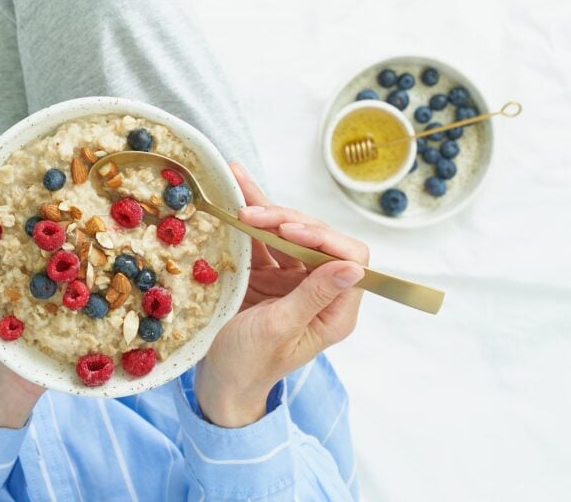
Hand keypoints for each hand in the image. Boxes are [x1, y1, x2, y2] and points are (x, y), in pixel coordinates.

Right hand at [194, 162, 368, 427]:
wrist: (217, 383)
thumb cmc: (249, 365)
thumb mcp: (279, 330)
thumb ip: (314, 296)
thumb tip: (353, 266)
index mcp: (335, 310)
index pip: (350, 258)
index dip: (323, 237)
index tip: (287, 229)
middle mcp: (318, 290)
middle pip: (316, 238)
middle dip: (284, 220)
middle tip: (248, 213)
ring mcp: (291, 281)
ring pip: (286, 233)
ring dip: (263, 210)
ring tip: (236, 188)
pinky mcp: (265, 276)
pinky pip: (261, 240)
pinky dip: (247, 218)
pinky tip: (234, 191)